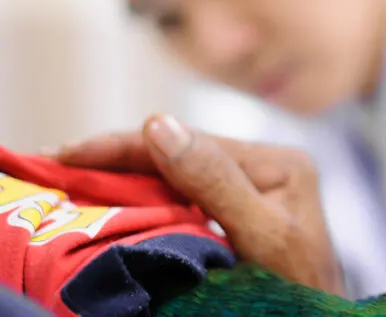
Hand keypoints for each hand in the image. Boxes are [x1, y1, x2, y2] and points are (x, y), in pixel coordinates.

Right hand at [53, 114, 345, 296]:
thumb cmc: (298, 289)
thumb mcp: (261, 234)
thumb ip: (216, 181)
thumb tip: (158, 123)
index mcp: (280, 163)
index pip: (191, 141)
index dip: (126, 146)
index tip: (70, 155)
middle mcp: (269, 167)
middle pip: (183, 152)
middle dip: (121, 158)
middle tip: (59, 164)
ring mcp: (256, 190)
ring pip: (180, 173)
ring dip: (130, 176)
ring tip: (77, 177)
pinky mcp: (242, 214)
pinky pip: (186, 197)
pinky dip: (147, 197)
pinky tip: (116, 200)